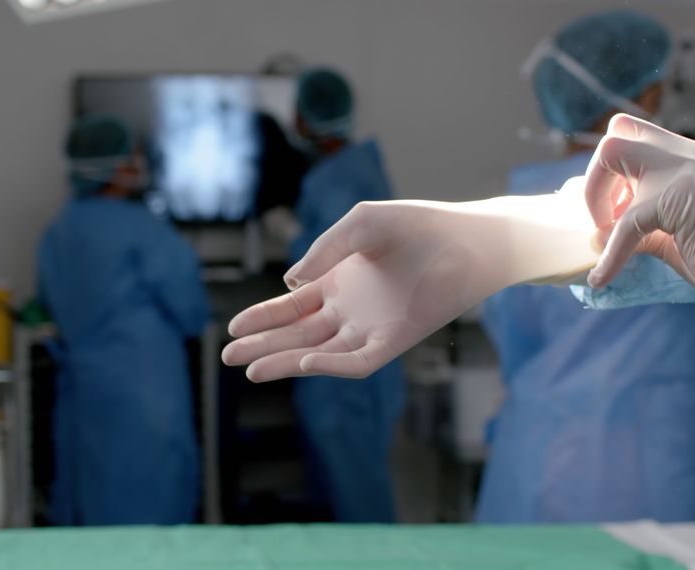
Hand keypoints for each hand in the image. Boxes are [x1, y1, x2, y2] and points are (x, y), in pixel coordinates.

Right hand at [223, 190, 600, 380]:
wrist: (467, 240)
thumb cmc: (417, 226)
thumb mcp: (360, 225)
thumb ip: (324, 250)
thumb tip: (290, 284)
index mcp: (336, 284)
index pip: (289, 308)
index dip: (261, 318)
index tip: (232, 328)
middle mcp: (349, 311)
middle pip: (296, 335)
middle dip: (262, 345)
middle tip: (228, 357)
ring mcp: (370, 328)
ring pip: (318, 354)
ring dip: (286, 362)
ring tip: (251, 370)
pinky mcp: (395, 342)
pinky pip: (358, 361)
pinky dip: (332, 365)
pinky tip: (306, 362)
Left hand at [583, 114, 694, 306]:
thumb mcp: (670, 230)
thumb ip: (637, 220)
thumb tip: (596, 234)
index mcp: (684, 156)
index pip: (628, 131)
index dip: (608, 168)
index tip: (612, 207)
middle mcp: (683, 153)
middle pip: (614, 135)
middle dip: (595, 178)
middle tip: (604, 217)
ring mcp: (682, 170)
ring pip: (611, 153)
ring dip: (595, 200)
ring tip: (606, 237)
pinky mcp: (679, 197)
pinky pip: (625, 221)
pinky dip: (609, 254)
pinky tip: (602, 277)